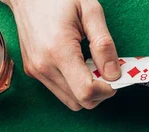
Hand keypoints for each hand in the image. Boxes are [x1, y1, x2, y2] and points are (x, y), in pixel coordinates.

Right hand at [2, 0, 119, 109]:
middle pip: (80, 102)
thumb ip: (104, 45)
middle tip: (106, 70)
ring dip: (87, 91)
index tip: (115, 76)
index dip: (107, 90)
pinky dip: (74, 86)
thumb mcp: (90, 12)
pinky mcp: (33, 72)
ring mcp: (36, 71)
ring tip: (91, 66)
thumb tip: (114, 74)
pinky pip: (60, 91)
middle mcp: (43, 66)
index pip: (86, 92)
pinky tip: (78, 65)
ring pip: (71, 101)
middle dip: (99, 92)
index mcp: (59, 51)